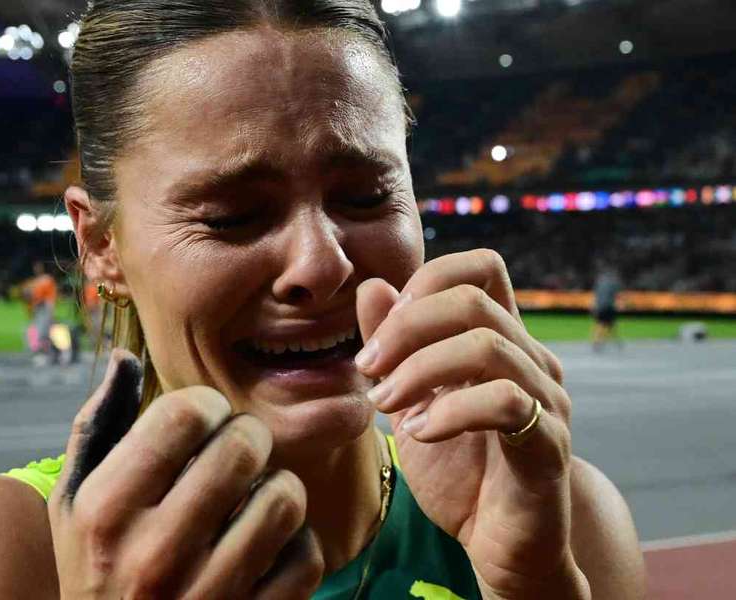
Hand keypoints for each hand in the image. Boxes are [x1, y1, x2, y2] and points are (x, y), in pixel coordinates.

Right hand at [48, 349, 323, 599]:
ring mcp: (206, 596)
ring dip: (278, 488)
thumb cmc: (96, 572)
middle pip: (242, 446)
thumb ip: (96, 428)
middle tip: (239, 452)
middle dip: (248, 437)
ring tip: (254, 498)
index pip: (184, 413)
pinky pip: (307, 557)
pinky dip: (297, 544)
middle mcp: (153, 555)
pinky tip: (268, 546)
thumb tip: (125, 358)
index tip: (206, 422)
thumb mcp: (73, 505)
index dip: (206, 404)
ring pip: (285, 497)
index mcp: (106, 511)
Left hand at [356, 250, 588, 598]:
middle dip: (405, 327)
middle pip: (472, 300)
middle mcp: (531, 358)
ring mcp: (546, 398)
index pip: (481, 268)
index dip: (427, 280)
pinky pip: (507, 403)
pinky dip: (450, 411)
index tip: (382, 328)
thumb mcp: (409, 400)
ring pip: (487, 346)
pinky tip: (419, 433)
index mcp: (501, 339)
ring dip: (420, 370)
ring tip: (385, 403)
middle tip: (368, 367)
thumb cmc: (457, 468)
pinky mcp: (550, 443)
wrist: (498, 542)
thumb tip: (373, 285)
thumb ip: (392, 346)